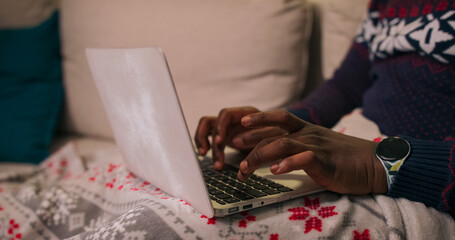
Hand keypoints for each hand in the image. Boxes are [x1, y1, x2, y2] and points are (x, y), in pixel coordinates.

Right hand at [195, 107, 286, 169]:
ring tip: (205, 157)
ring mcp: (228, 127)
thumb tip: (234, 141)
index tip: (219, 140)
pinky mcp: (226, 137)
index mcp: (245, 113)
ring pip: (207, 130)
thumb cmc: (280, 135)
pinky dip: (208, 149)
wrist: (282, 140)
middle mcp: (234, 118)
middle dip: (207, 138)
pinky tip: (214, 161)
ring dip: (203, 142)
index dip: (220, 126)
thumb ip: (256, 135)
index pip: (225, 114)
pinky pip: (210, 140)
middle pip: (211, 122)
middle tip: (209, 154)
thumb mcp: (273, 135)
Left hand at [237, 110, 386, 193]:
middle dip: (250, 140)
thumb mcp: (318, 146)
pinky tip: (276, 171)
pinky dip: (287, 164)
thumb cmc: (343, 158)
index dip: (258, 119)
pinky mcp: (325, 161)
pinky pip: (303, 159)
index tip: (240, 124)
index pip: (278, 118)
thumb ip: (299, 146)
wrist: (374, 163)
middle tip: (231, 147)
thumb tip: (278, 153)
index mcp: (306, 130)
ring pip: (282, 144)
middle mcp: (308, 134)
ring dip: (259, 156)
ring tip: (244, 168)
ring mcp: (316, 146)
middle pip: (273, 132)